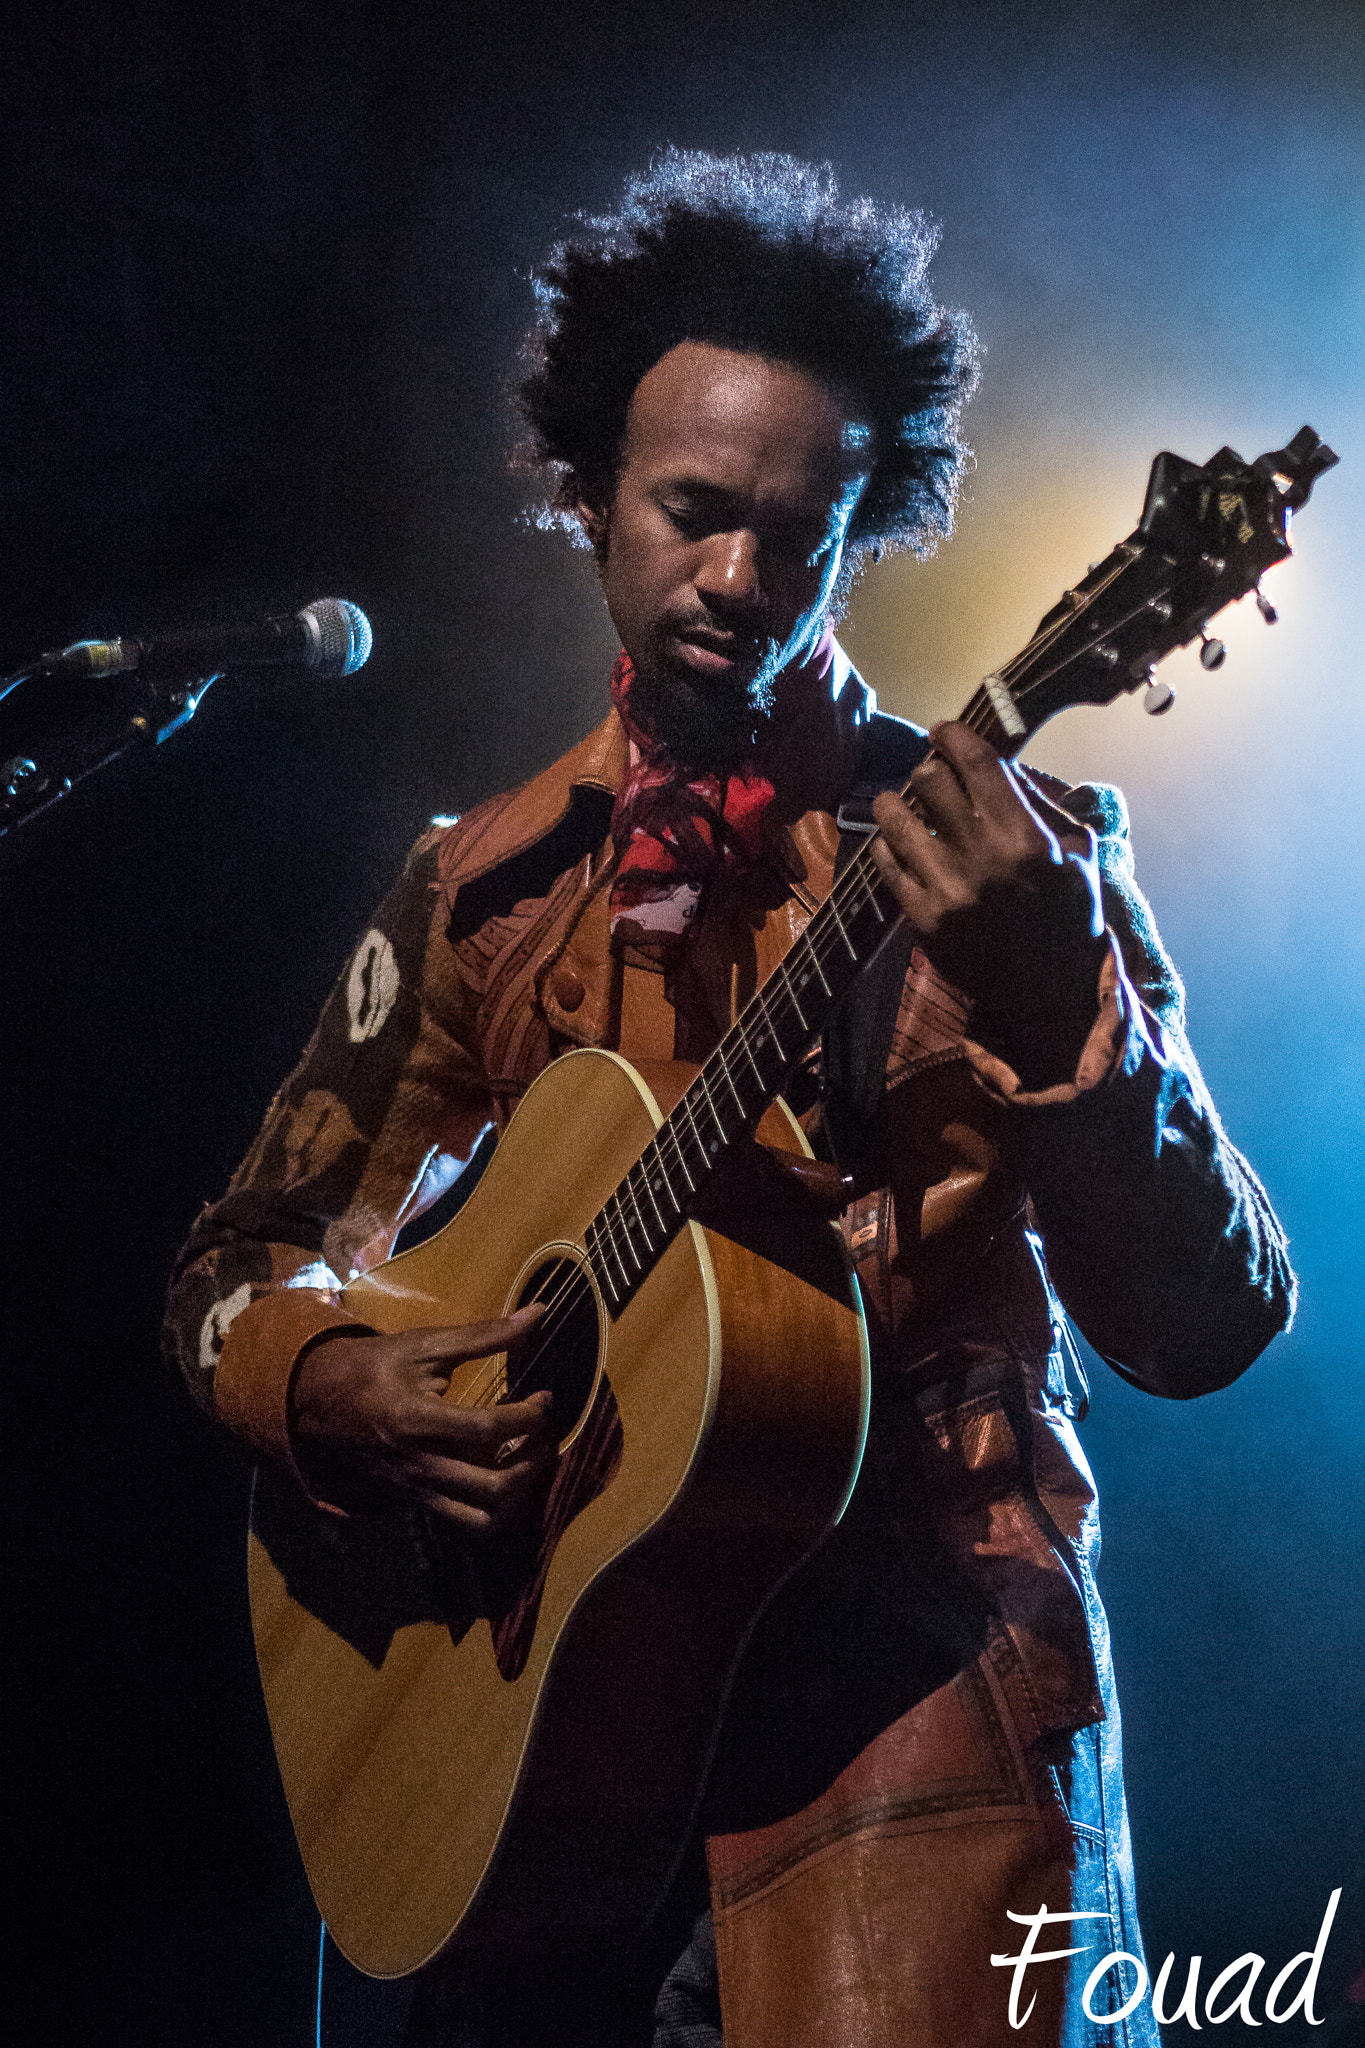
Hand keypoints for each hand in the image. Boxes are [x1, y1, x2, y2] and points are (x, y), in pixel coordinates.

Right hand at [288, 1306, 555, 1531]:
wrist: (319, 1401)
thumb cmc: (376, 1366)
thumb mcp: (426, 1345)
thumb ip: (485, 1335)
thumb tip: (539, 1313)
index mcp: (420, 1420)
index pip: (490, 1429)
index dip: (530, 1416)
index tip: (546, 1399)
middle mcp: (421, 1464)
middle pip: (495, 1486)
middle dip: (534, 1464)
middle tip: (545, 1437)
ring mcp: (418, 1489)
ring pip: (483, 1520)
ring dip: (518, 1496)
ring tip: (528, 1463)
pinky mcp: (416, 1502)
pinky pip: (463, 1522)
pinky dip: (493, 1508)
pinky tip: (501, 1476)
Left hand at [869, 721, 1106, 1086]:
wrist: (1052, 992)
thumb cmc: (1071, 916)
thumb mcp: (1078, 854)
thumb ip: (1040, 805)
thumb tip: (998, 764)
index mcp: (1026, 837)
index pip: (975, 761)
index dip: (951, 735)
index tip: (942, 731)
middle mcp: (983, 858)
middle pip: (928, 779)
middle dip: (927, 770)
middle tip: (929, 775)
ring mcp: (947, 890)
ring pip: (895, 817)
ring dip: (895, 803)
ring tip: (901, 805)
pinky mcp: (922, 920)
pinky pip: (886, 863)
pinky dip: (889, 846)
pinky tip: (900, 846)